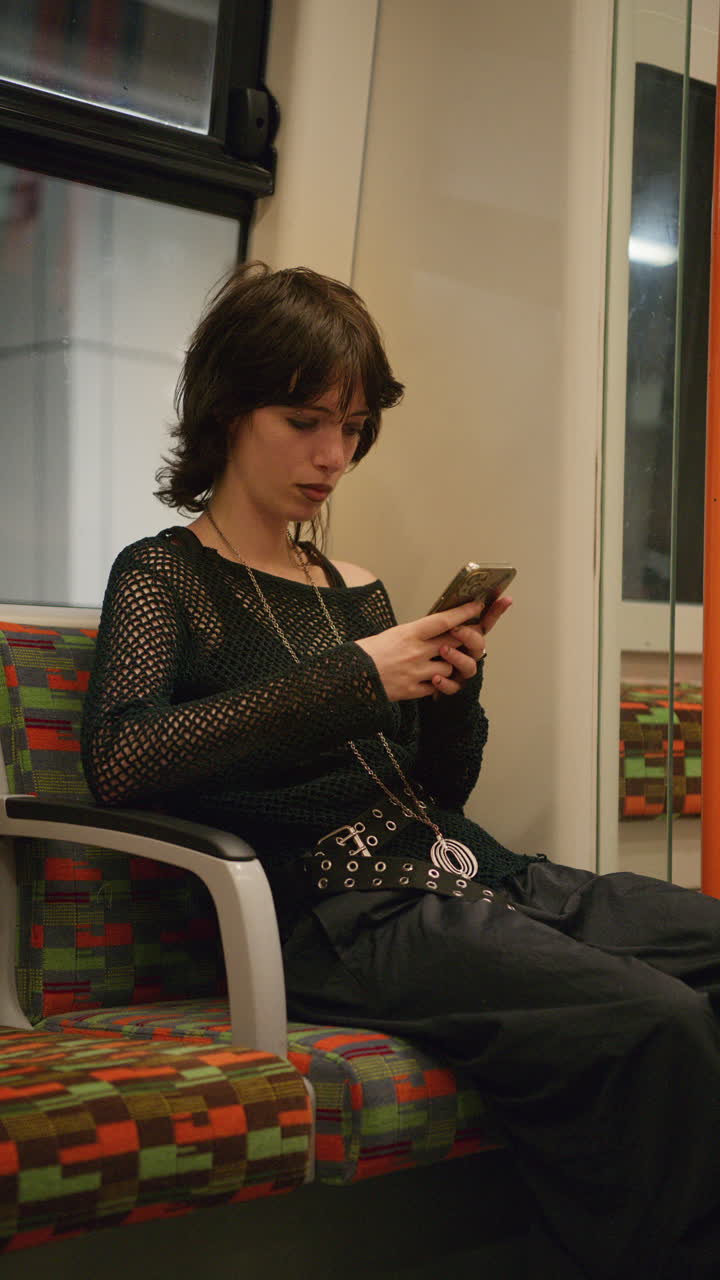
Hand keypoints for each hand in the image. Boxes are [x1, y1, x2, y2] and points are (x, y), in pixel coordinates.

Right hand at [355, 599, 486, 700]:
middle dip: (464, 638)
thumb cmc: (365, 653)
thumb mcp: (390, 634)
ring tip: (440, 662)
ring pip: (449, 667)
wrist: (347, 678)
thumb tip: (434, 631)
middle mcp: (415, 651)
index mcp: (408, 633)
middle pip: (453, 642)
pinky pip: (436, 687)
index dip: (463, 613)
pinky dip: (437, 683)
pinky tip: (431, 679)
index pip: (443, 620)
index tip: (476, 606)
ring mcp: (415, 672)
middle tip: (469, 634)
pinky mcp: (412, 690)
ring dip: (449, 665)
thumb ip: (414, 634)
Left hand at [431, 595, 512, 697]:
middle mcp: (468, 654)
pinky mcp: (452, 688)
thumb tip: (449, 603)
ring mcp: (462, 672)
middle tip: (455, 629)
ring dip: (457, 657)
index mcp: (466, 638)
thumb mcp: (429, 631)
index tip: (505, 600)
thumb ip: (443, 621)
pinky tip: (436, 678)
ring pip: (470, 666)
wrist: (409, 680)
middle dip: (469, 635)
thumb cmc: (421, 651)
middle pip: (478, 644)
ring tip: (443, 650)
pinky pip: (453, 687)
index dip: (495, 612)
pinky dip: (445, 683)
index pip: (483, 623)